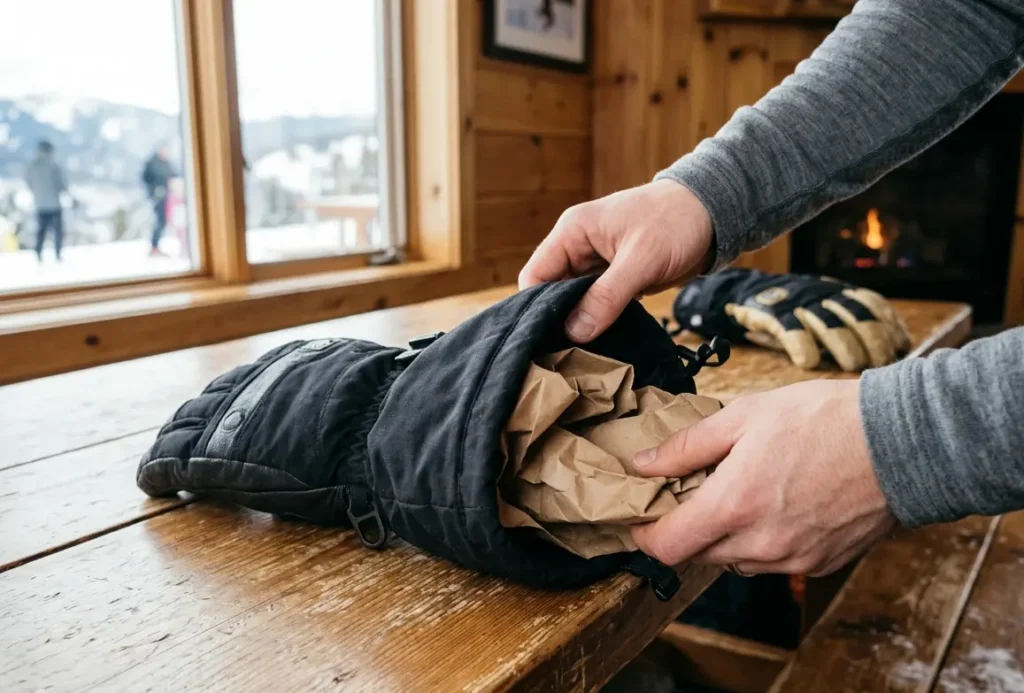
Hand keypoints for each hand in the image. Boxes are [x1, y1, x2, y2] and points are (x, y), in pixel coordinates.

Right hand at [518, 180, 713, 342]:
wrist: (713, 213)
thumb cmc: (676, 222)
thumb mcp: (641, 259)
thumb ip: (606, 296)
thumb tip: (575, 332)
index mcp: (572, 232)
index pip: (534, 275)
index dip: (536, 308)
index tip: (548, 339)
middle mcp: (578, 248)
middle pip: (551, 292)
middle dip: (558, 321)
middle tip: (566, 353)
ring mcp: (596, 265)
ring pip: (574, 302)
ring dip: (580, 324)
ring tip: (583, 353)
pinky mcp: (614, 278)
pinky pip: (596, 304)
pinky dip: (598, 321)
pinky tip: (602, 342)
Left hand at [630, 379, 895, 575]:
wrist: (900, 443)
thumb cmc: (823, 420)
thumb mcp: (744, 416)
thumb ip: (687, 447)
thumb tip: (644, 464)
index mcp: (733, 507)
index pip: (666, 548)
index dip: (644, 535)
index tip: (642, 516)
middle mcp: (759, 544)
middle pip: (696, 555)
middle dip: (686, 527)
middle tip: (692, 491)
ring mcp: (791, 560)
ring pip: (733, 560)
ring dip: (724, 535)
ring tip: (740, 491)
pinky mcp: (818, 563)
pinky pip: (771, 562)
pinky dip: (760, 540)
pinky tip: (775, 503)